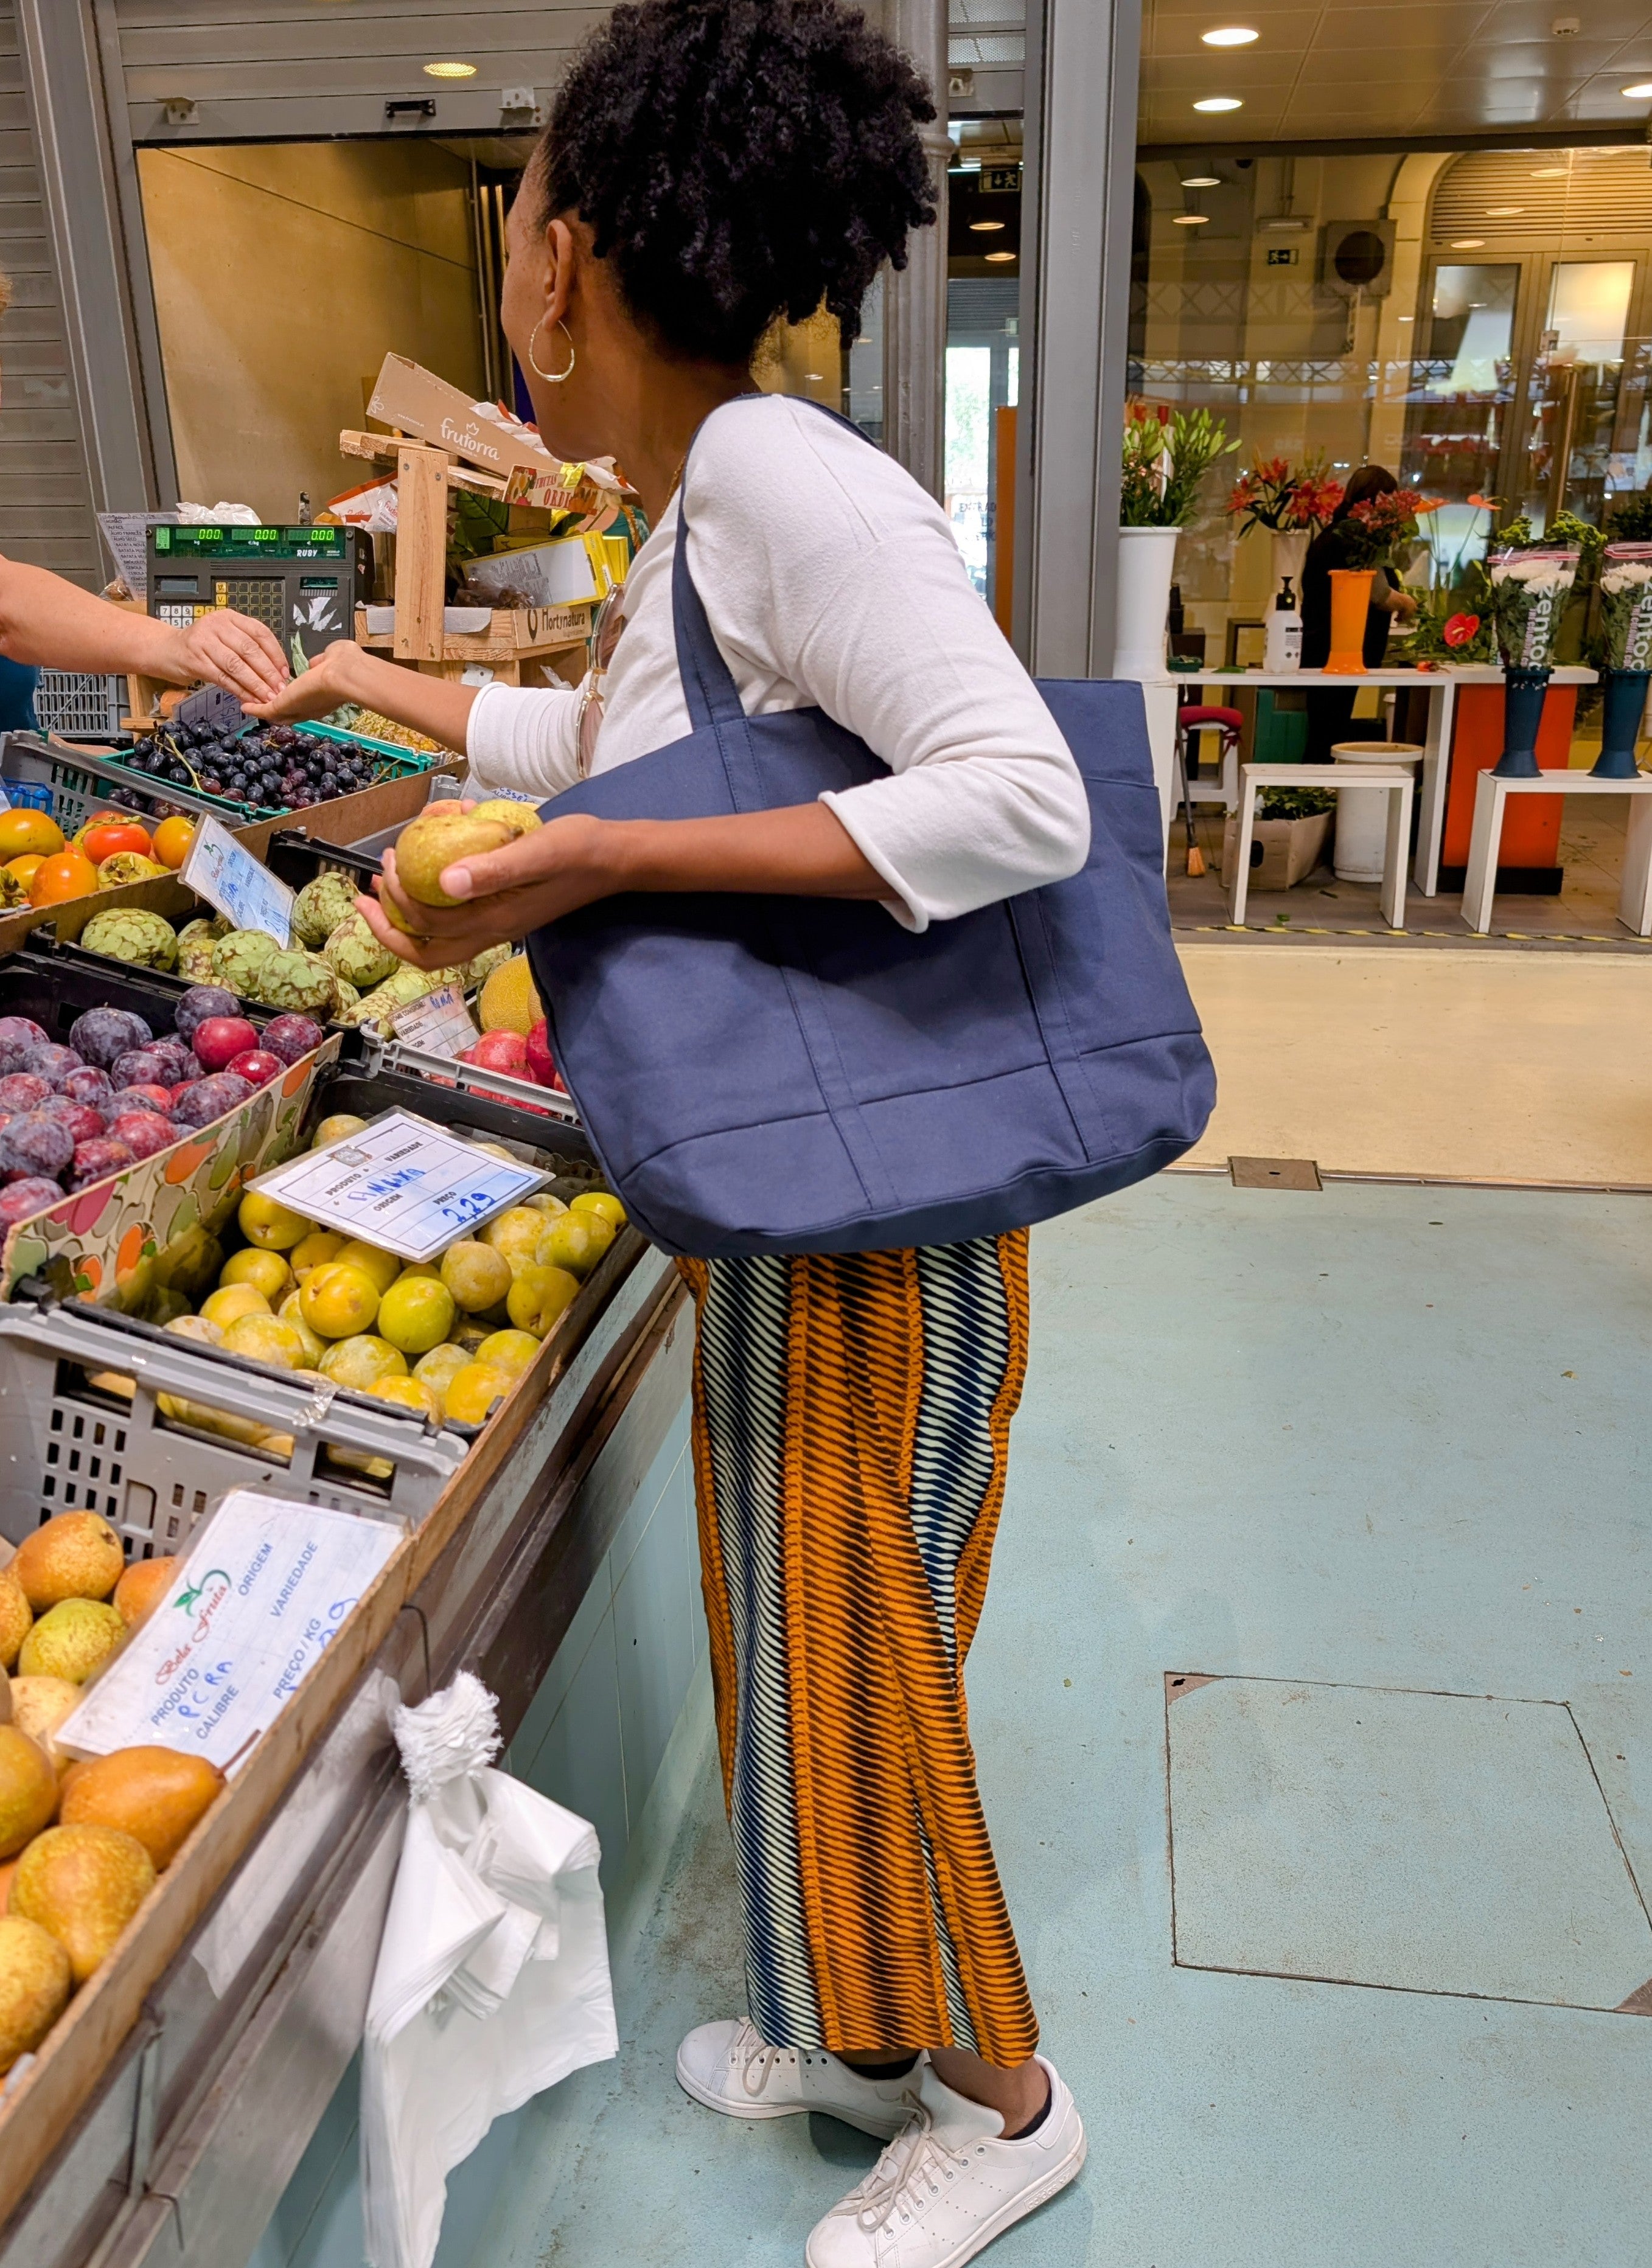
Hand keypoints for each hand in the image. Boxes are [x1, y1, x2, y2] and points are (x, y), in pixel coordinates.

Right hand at [167, 609, 289, 704]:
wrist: (168, 650)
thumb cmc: (202, 646)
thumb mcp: (225, 638)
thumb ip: (248, 648)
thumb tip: (278, 672)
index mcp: (230, 617)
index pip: (260, 633)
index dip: (276, 654)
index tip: (285, 672)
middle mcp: (217, 625)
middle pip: (249, 649)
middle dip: (268, 672)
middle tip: (280, 690)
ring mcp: (204, 642)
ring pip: (236, 665)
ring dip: (255, 684)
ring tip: (268, 698)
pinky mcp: (195, 660)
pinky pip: (223, 678)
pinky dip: (239, 691)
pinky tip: (249, 700)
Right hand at [245, 637, 367, 721]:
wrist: (346, 674)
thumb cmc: (347, 663)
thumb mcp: (333, 657)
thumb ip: (322, 661)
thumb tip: (316, 663)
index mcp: (323, 695)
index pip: (306, 700)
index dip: (297, 698)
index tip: (287, 692)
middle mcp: (310, 706)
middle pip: (290, 712)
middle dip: (277, 709)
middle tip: (262, 704)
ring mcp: (297, 708)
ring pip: (277, 713)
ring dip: (263, 709)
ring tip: (249, 705)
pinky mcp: (284, 707)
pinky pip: (266, 711)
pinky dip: (255, 709)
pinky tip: (245, 707)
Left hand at [355, 814, 618, 970]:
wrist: (615, 858)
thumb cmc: (580, 850)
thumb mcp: (536, 852)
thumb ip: (493, 869)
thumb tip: (444, 881)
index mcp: (496, 920)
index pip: (430, 924)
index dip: (399, 900)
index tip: (390, 863)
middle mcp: (493, 930)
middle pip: (427, 952)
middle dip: (388, 928)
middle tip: (366, 894)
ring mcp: (499, 925)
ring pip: (440, 944)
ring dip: (406, 921)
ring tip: (385, 889)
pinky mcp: (504, 913)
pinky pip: (457, 925)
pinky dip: (433, 908)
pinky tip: (429, 877)